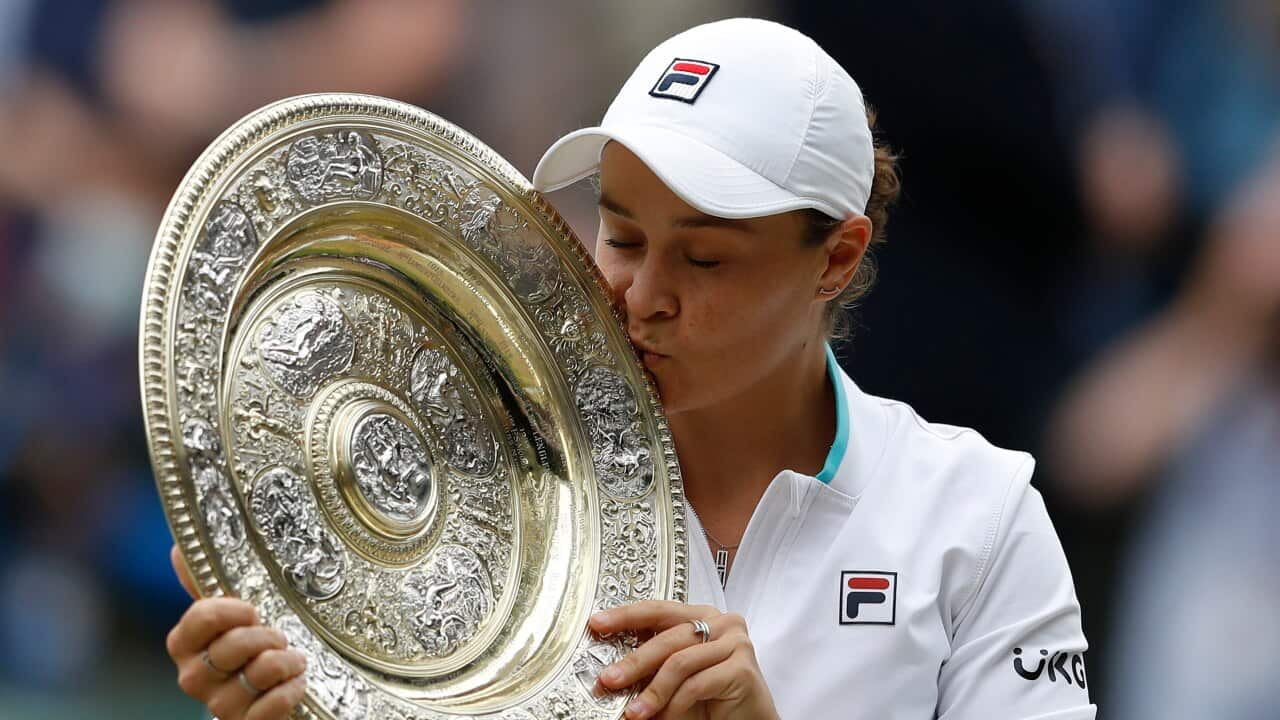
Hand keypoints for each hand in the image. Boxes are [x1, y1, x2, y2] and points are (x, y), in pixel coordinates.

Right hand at [166, 545, 307, 719]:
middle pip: (231, 647)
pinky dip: (290, 691)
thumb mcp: (234, 611)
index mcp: (186, 643)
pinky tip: (297, 682)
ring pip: (255, 675)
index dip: (232, 610)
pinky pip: (269, 708)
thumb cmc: (252, 645)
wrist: (272, 690)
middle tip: (280, 635)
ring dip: (285, 662)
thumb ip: (208, 582)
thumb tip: (178, 547)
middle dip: (265, 636)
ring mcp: (218, 705)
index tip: (252, 609)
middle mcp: (194, 676)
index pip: (200, 618)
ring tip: (294, 658)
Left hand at [590, 600, 778, 719]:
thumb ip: (654, 663)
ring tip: (635, 713)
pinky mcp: (743, 668)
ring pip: (679, 662)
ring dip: (653, 692)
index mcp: (701, 616)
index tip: (597, 624)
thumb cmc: (712, 699)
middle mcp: (721, 623)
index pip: (657, 609)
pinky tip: (666, 717)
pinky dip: (676, 704)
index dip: (625, 615)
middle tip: (609, 680)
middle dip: (634, 662)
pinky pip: (697, 684)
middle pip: (666, 637)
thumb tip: (611, 668)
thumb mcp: (676, 676)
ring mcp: (735, 643)